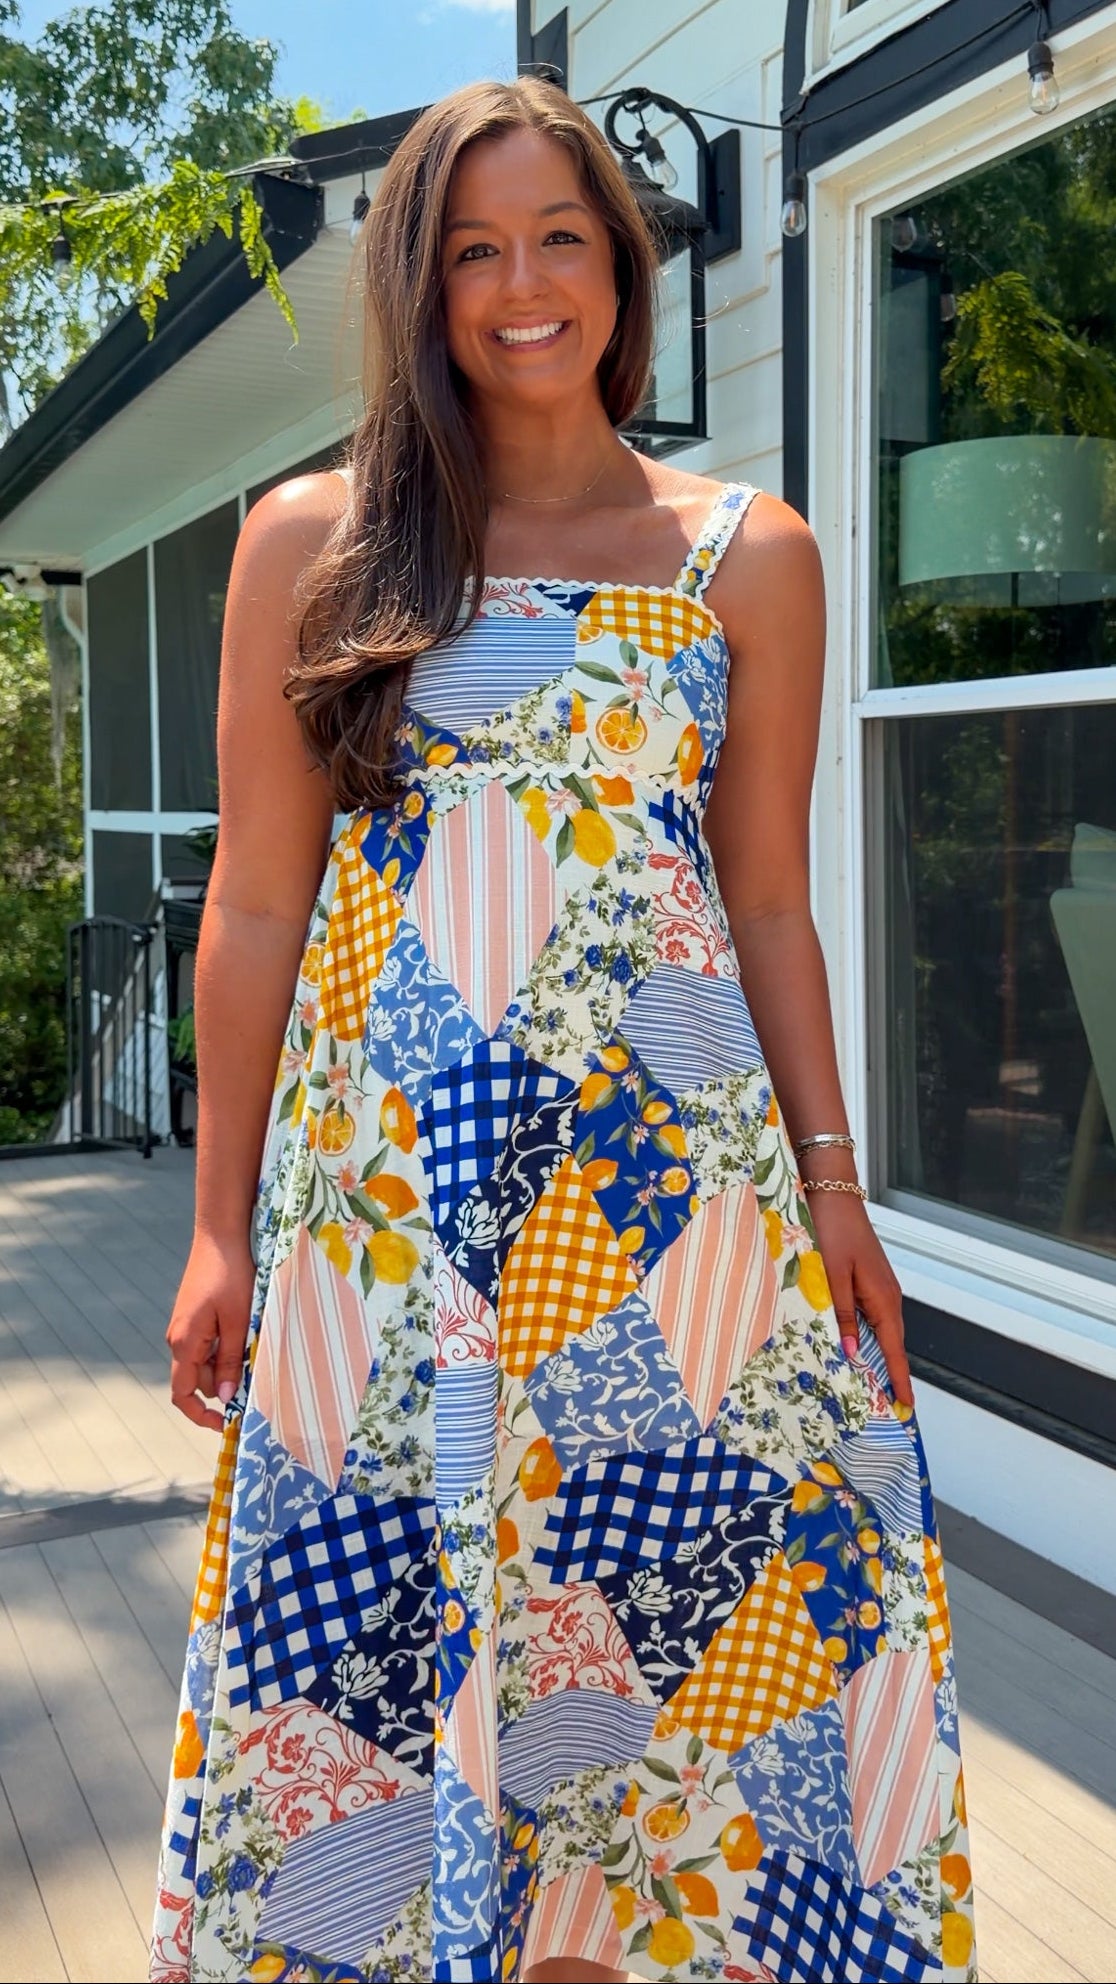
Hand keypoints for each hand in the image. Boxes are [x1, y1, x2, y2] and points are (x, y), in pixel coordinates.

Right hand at [166, 1231, 255, 1430]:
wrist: (219, 1237)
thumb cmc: (231, 1276)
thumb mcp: (238, 1321)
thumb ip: (231, 1360)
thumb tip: (226, 1399)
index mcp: (184, 1343)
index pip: (182, 1394)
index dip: (199, 1415)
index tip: (224, 1424)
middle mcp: (178, 1339)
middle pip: (199, 1380)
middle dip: (225, 1383)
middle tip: (256, 1373)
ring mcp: (184, 1328)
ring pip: (205, 1363)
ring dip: (228, 1363)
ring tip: (253, 1343)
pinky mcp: (193, 1318)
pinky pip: (207, 1345)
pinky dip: (225, 1348)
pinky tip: (244, 1332)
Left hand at [808, 1194, 912, 1406]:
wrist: (832, 1195)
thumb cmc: (832, 1231)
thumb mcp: (831, 1277)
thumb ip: (840, 1316)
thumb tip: (851, 1353)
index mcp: (882, 1299)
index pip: (894, 1350)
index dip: (899, 1380)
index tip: (906, 1406)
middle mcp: (887, 1296)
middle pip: (890, 1344)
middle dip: (890, 1375)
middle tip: (888, 1406)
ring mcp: (879, 1287)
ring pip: (880, 1330)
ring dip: (877, 1356)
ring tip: (871, 1385)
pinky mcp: (868, 1279)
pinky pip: (870, 1316)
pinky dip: (866, 1336)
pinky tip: (852, 1345)